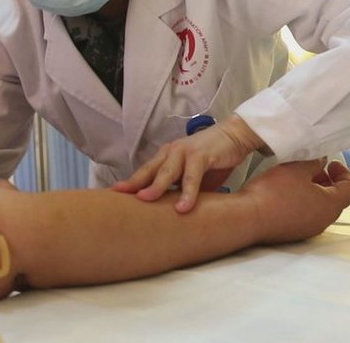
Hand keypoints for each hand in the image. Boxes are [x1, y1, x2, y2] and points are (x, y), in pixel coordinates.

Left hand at [112, 115, 263, 212]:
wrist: (235, 137)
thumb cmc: (213, 159)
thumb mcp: (194, 177)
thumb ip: (181, 189)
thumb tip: (172, 213)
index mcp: (166, 157)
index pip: (145, 172)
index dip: (130, 183)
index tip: (114, 195)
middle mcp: (171, 152)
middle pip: (149, 171)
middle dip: (133, 184)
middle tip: (119, 197)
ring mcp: (185, 152)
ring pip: (167, 172)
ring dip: (156, 187)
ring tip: (145, 201)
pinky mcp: (201, 155)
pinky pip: (192, 176)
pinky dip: (188, 192)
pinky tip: (183, 206)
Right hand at [243, 160, 349, 243]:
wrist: (248, 217)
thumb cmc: (272, 195)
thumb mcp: (296, 168)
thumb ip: (314, 162)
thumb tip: (319, 161)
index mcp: (330, 205)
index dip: (344, 173)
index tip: (333, 165)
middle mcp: (322, 221)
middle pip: (335, 199)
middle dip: (327, 181)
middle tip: (314, 168)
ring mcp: (307, 229)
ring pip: (318, 208)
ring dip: (313, 192)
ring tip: (296, 178)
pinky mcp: (292, 232)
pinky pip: (304, 215)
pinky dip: (300, 203)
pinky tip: (283, 192)